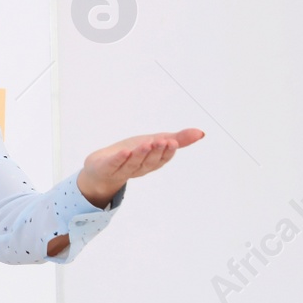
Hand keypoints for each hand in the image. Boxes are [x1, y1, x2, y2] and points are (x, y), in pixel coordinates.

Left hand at [77, 128, 204, 206]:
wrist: (100, 167)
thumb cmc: (131, 153)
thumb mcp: (155, 142)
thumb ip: (178, 139)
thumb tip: (201, 133)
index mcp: (151, 163)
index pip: (162, 159)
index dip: (168, 151)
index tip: (173, 142)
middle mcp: (138, 168)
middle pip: (149, 162)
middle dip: (156, 151)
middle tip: (162, 141)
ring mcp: (121, 170)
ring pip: (132, 164)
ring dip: (140, 154)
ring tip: (146, 144)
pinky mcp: (106, 168)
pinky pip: (113, 165)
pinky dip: (119, 159)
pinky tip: (125, 151)